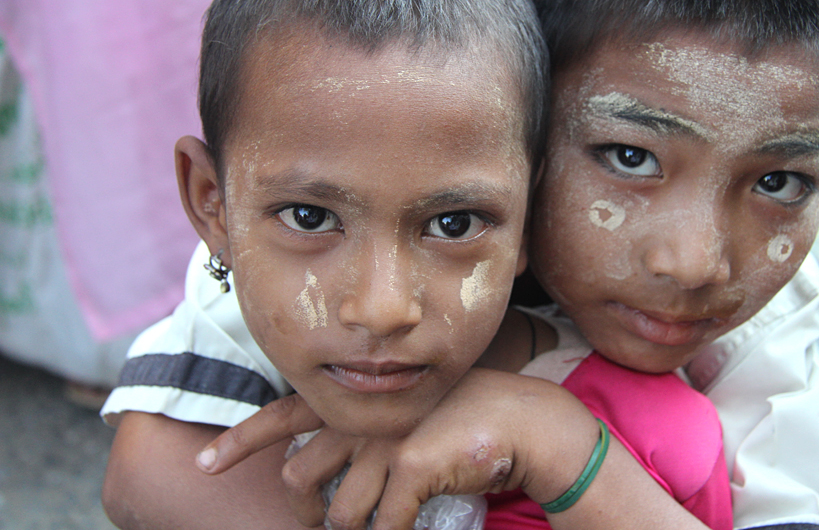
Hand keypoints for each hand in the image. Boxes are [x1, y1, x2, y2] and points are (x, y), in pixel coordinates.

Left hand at [199, 369, 600, 529]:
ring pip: (341, 513)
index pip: (281, 416)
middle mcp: (360, 413)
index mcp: (353, 398)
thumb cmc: (459, 422)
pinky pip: (384, 525)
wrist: (520, 421)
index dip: (239, 442)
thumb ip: (355, 437)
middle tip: (332, 520)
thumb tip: (310, 481)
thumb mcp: (399, 420)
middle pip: (302, 480)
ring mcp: (383, 436)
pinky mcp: (408, 462)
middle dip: (310, 511)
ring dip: (361, 527)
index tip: (201, 466)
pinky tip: (416, 517)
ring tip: (389, 513)